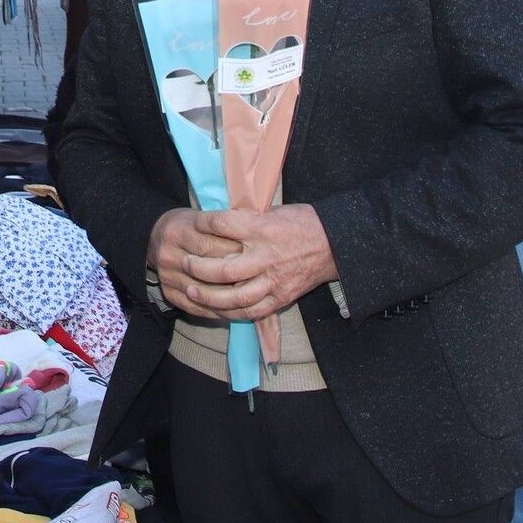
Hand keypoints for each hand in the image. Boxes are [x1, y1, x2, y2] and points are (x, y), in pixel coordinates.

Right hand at [147, 208, 243, 318]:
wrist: (155, 239)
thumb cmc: (188, 227)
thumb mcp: (200, 218)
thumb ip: (222, 226)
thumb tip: (253, 236)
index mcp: (177, 231)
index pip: (210, 246)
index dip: (234, 251)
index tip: (254, 254)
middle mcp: (168, 255)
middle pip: (207, 269)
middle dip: (234, 274)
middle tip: (256, 275)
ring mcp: (167, 276)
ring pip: (202, 292)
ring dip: (227, 295)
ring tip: (248, 292)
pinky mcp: (168, 293)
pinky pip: (195, 307)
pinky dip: (215, 309)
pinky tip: (233, 307)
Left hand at [149, 206, 337, 322]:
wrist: (336, 245)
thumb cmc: (302, 222)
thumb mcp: (273, 211)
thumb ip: (245, 219)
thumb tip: (215, 221)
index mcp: (263, 229)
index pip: (222, 226)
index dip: (203, 223)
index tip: (193, 223)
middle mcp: (266, 257)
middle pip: (223, 269)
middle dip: (199, 269)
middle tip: (186, 264)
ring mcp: (274, 281)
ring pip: (235, 297)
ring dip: (209, 297)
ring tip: (192, 291)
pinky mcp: (281, 298)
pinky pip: (251, 311)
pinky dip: (230, 312)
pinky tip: (216, 308)